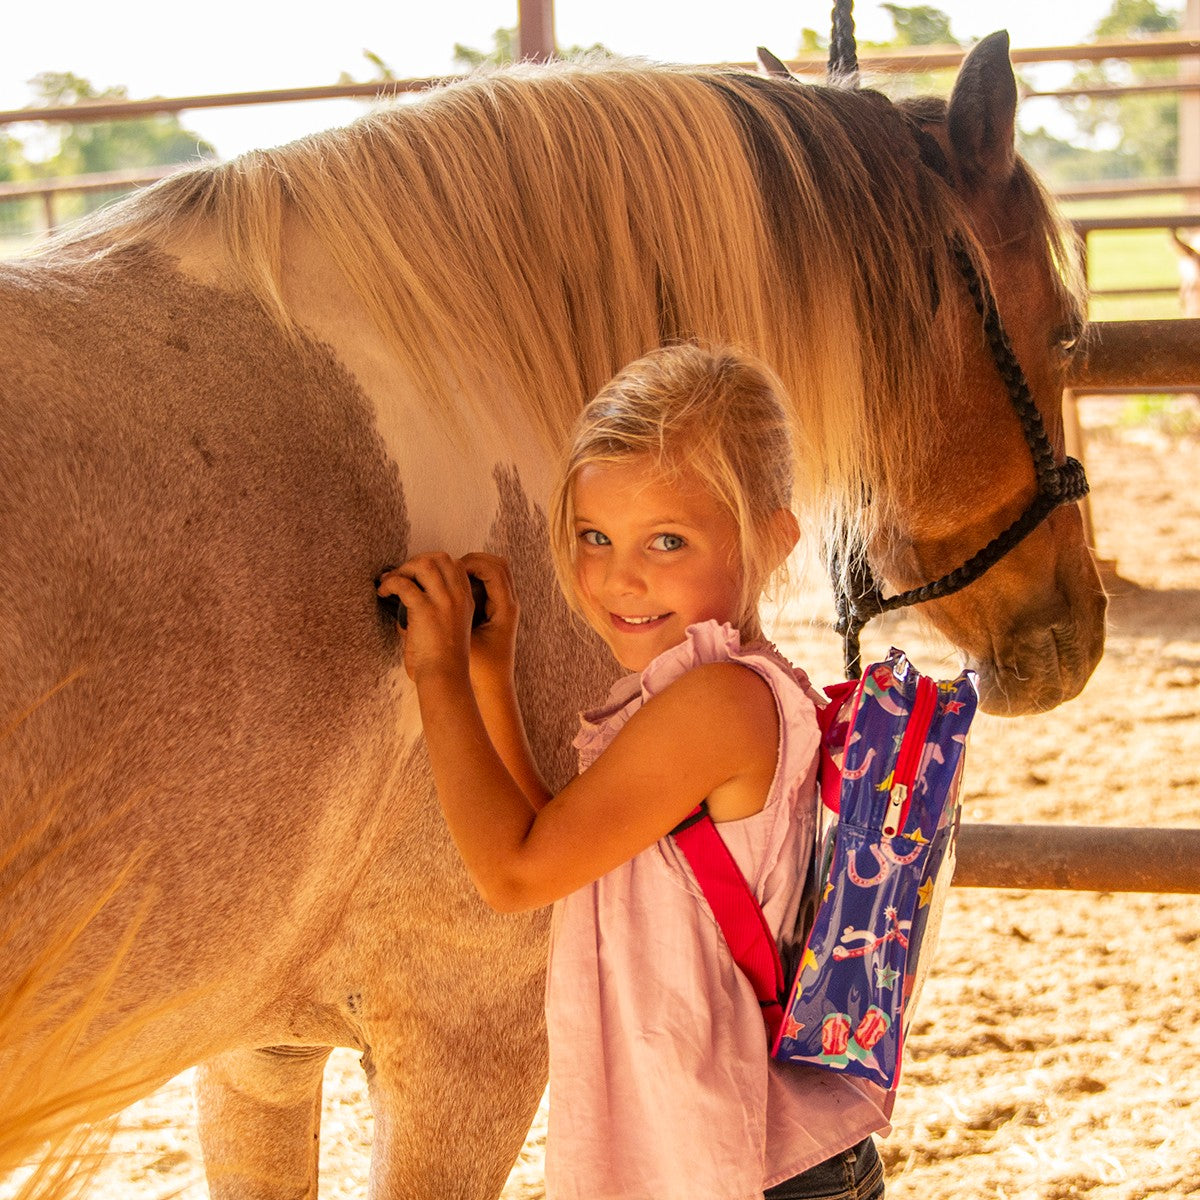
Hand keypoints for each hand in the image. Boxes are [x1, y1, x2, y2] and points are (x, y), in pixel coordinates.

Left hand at [377, 553, 474, 682]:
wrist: (446, 677)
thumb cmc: (444, 660)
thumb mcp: (450, 626)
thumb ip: (435, 608)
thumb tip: (406, 597)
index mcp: (466, 600)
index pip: (454, 565)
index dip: (433, 564)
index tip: (417, 576)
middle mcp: (457, 596)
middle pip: (439, 558)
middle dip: (417, 561)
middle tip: (402, 576)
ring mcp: (443, 601)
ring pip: (423, 564)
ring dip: (403, 569)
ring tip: (392, 582)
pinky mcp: (425, 610)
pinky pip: (403, 584)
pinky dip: (389, 584)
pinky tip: (383, 592)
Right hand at [459, 553, 519, 692]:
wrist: (494, 687)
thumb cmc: (480, 669)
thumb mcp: (464, 643)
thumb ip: (449, 620)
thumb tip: (416, 605)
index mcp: (505, 609)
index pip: (493, 570)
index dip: (470, 564)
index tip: (449, 570)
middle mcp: (510, 604)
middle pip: (497, 563)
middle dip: (472, 559)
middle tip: (450, 567)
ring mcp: (507, 606)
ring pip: (495, 571)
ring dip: (473, 567)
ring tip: (452, 574)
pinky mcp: (500, 610)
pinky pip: (491, 583)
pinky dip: (475, 578)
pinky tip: (457, 587)